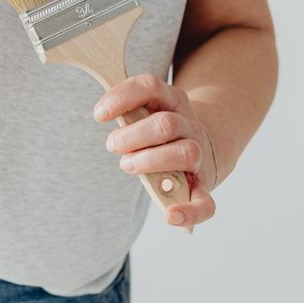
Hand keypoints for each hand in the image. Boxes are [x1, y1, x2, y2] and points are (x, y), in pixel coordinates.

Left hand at [93, 74, 217, 228]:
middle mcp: (188, 125)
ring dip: (150, 161)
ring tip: (127, 164)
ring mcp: (199, 154)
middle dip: (132, 136)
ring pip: (185, 153)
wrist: (203, 146)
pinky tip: (169, 215)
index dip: (122, 97)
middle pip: (165, 124)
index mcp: (172, 100)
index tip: (98, 114)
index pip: (149, 87)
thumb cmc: (161, 131)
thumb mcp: (147, 110)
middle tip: (112, 145)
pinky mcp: (203, 185)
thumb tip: (103, 113)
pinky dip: (188, 211)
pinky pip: (205, 203)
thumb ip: (129, 110)